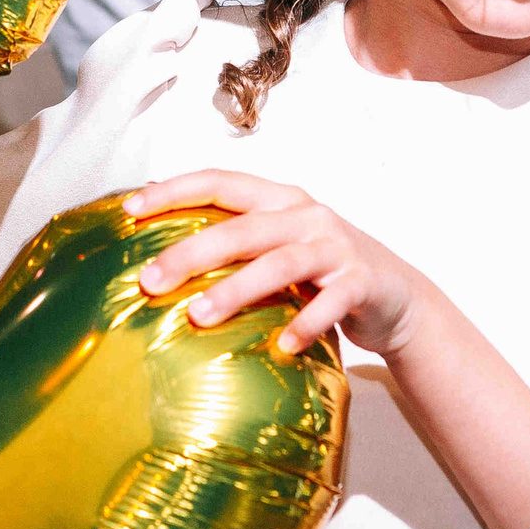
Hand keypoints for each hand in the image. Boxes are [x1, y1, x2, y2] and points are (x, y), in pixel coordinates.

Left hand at [125, 171, 440, 357]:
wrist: (398, 296)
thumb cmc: (322, 272)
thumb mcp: (279, 246)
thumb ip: (236, 240)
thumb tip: (160, 250)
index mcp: (280, 199)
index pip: (221, 182)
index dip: (175, 191)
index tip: (130, 209)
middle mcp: (307, 215)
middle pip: (242, 227)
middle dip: (191, 252)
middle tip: (150, 281)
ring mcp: (336, 248)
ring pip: (280, 263)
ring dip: (237, 289)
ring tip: (198, 316)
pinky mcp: (362, 282)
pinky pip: (330, 303)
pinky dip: (306, 323)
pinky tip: (282, 346)